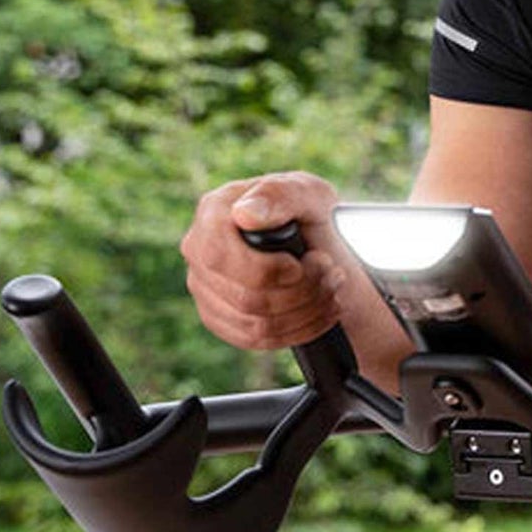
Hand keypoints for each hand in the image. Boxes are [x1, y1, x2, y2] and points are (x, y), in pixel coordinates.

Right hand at [180, 171, 350, 350]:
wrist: (317, 244)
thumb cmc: (308, 211)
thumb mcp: (307, 191)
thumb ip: (279, 195)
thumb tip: (244, 215)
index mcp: (213, 212)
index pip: (221, 257)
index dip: (268, 270)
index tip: (307, 263)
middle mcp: (199, 250)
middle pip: (245, 298)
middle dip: (302, 291)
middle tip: (332, 272)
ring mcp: (204, 288)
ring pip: (254, 325)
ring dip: (307, 311)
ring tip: (332, 287)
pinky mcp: (219, 317)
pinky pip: (255, 340)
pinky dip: (300, 329)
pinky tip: (322, 310)